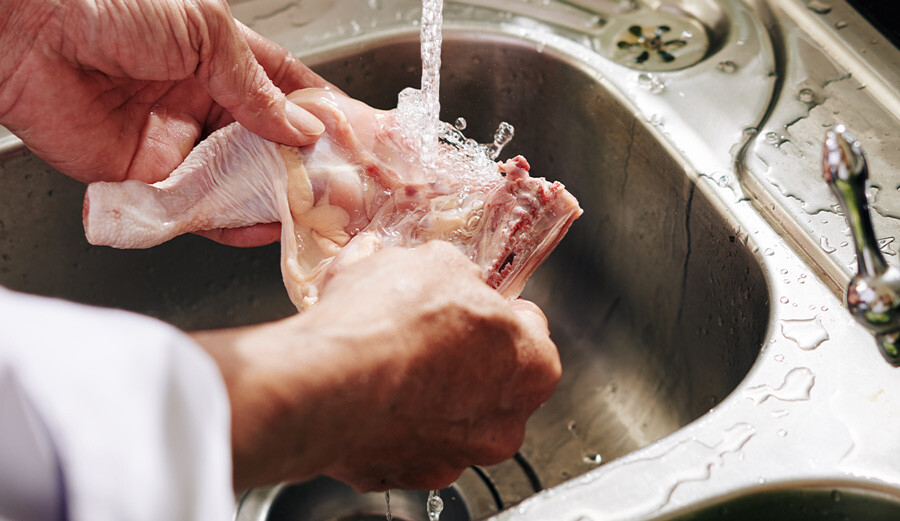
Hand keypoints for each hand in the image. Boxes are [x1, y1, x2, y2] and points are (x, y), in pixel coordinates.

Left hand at [0, 0, 330, 245]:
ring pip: (236, 181)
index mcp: (220, 57)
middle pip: (265, 142)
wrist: (25, 29)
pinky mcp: (144, 177)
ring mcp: (175, 140)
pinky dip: (227, 224)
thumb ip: (255, 87)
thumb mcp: (205, 32)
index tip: (351, 135)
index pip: (283, 89)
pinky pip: (194, 209)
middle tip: (336, 186)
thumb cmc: (108, 3)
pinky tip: (257, 227)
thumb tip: (300, 127)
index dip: (319, 112)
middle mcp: (201, 100)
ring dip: (270, 199)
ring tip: (307, 212)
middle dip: (301, 165)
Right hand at [192, 241, 561, 491]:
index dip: (492, 309)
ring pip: (446, 418)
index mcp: (533, 365)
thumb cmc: (390, 324)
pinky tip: (365, 392)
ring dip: (424, 393)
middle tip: (422, 330)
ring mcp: (457, 457)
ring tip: (384, 359)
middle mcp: (505, 422)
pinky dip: (389, 422)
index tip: (468, 302)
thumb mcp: (435, 261)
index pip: (528, 329)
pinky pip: (405, 444)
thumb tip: (443, 272)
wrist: (328, 382)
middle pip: (490, 380)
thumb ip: (455, 273)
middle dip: (459, 356)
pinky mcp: (408, 477)